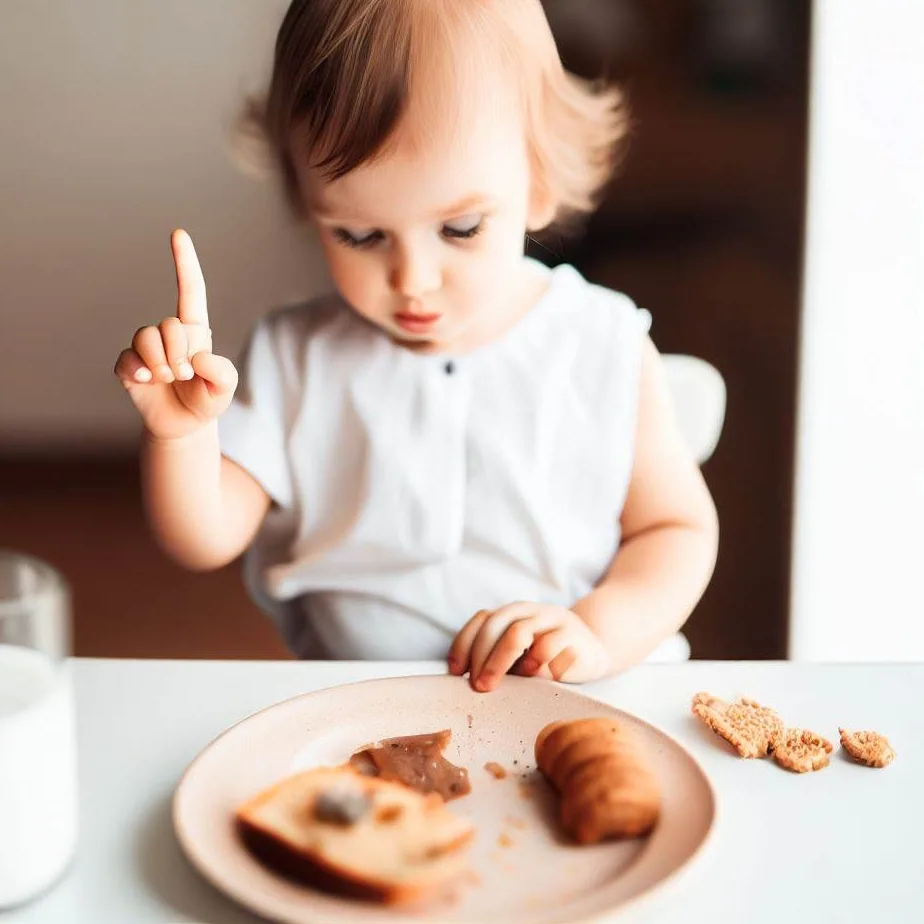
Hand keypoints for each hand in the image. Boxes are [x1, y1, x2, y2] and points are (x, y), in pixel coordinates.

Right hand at [114, 229, 237, 440]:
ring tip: (167, 379)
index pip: (190, 291)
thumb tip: (196, 357)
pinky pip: (127, 358)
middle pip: (167, 324)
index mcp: (195, 330)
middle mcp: (169, 334)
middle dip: (177, 351)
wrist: (185, 425)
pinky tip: (147, 382)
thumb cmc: (208, 400)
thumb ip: (221, 371)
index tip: (179, 233)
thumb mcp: (225, 387)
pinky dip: (138, 370)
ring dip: (159, 361)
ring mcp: (146, 348)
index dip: (185, 262)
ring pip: (144, 337)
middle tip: (184, 374)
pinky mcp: (129, 366)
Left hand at [448, 603, 610, 691]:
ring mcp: (551, 619)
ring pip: (518, 632)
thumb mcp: (520, 656)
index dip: (463, 644)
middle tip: (476, 686)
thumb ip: (499, 660)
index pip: (481, 620)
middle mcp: (529, 611)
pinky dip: (534, 661)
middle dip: (480, 657)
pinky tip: (532, 676)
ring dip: (500, 661)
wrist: (593, 648)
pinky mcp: (572, 634)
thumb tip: (469, 680)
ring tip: (492, 685)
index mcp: (511, 613)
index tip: (455, 671)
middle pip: (495, 625)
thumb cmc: (548, 656)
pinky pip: (548, 644)